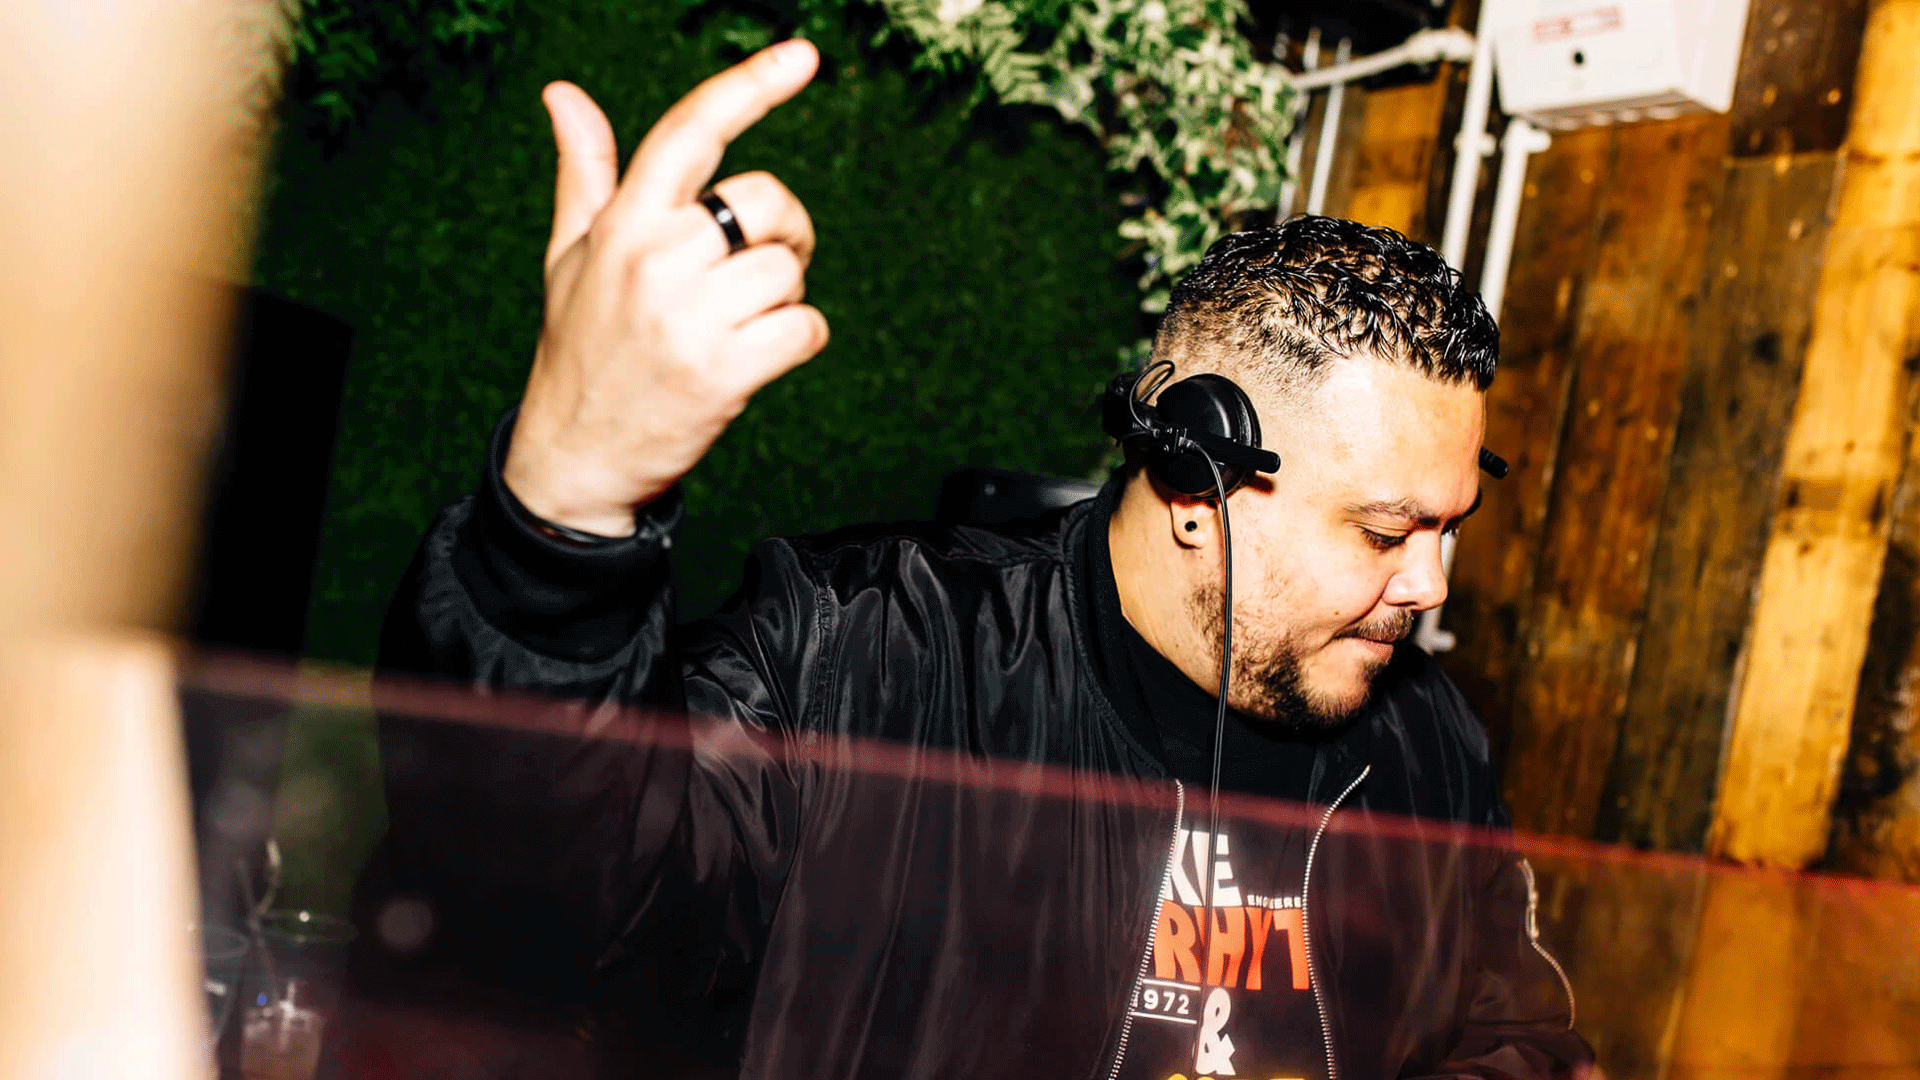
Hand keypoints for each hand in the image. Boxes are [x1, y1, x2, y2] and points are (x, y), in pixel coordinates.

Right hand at [503, 40, 827, 536]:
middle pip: (766, 201)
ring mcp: (689, 317)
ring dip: (784, 297)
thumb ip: (584, 173)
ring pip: (790, 270)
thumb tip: (563, 93)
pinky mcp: (723, 372)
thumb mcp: (571, 256)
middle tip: (759, 266)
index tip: (803, 55)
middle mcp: (654, 260)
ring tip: (737, 324)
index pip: (690, 131)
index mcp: (622, 223)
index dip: (750, 85)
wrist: (575, 458)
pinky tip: (753, 361)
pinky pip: (805, 328)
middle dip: (784, 231)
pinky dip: (796, 343)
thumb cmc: (581, 349)